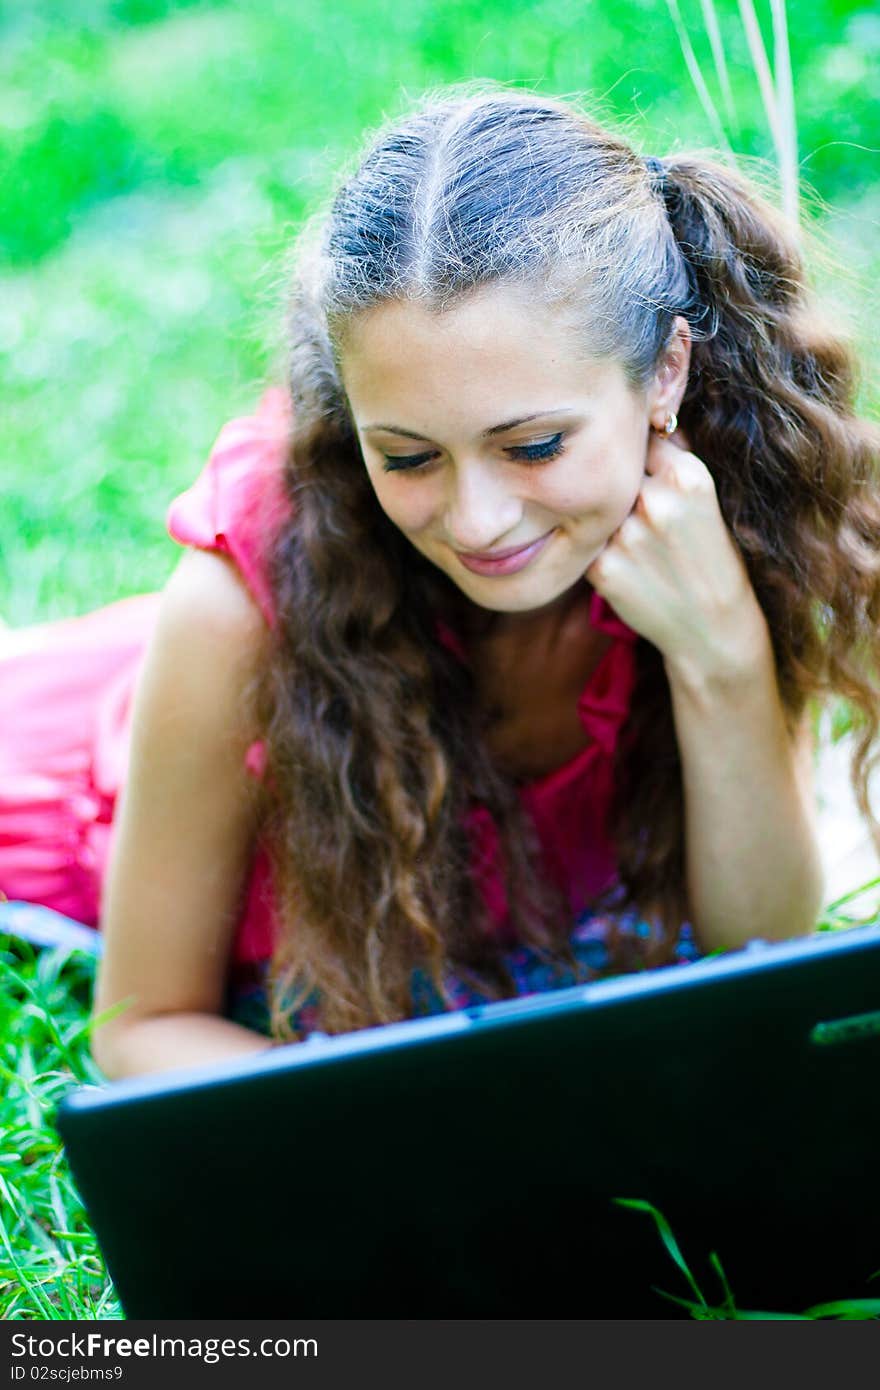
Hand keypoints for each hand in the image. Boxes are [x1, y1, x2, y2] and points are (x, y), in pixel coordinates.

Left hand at [585, 427, 768, 682]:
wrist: (713, 629)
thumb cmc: (710, 559)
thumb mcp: (706, 499)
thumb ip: (671, 461)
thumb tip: (639, 423)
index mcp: (688, 477)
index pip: (641, 439)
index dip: (637, 457)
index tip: (643, 473)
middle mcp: (656, 501)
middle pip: (614, 471)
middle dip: (620, 486)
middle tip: (640, 515)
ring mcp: (626, 535)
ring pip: (596, 505)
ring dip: (605, 516)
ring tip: (637, 543)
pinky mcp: (602, 567)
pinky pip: (586, 539)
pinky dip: (597, 546)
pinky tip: (625, 563)